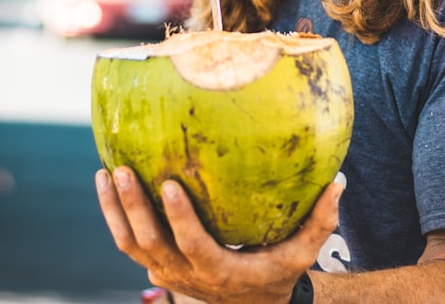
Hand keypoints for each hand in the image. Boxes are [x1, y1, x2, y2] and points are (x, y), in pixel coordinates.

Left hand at [96, 166, 342, 303]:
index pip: (192, 245)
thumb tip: (338, 182)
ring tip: (106, 172)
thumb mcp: (301, 253)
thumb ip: (320, 221)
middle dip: (133, 206)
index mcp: (217, 270)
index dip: (179, 218)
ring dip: (114, 210)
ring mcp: (165, 273)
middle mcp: (184, 275)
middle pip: (149, 242)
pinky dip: (115, 215)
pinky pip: (128, 241)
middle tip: (124, 169)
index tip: (170, 185)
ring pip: (129, 243)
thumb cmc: (276, 273)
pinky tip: (108, 181)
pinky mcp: (155, 265)